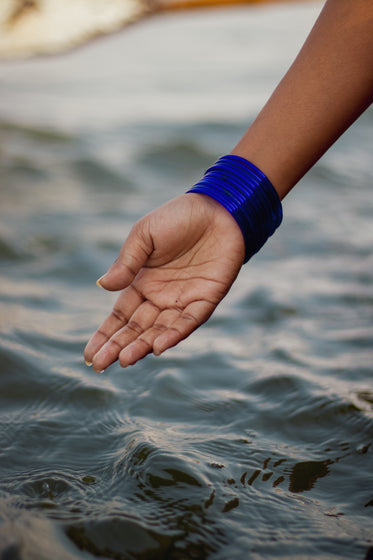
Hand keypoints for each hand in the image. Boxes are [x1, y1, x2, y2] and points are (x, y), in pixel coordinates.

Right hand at [84, 193, 244, 371]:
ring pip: (159, 330)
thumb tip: (102, 286)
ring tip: (124, 360)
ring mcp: (183, 300)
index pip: (120, 316)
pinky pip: (188, 321)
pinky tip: (159, 347)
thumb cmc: (178, 217)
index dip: (105, 335)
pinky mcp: (206, 299)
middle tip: (99, 366)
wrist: (219, 208)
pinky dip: (174, 334)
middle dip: (117, 347)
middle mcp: (161, 297)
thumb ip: (126, 263)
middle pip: (136, 328)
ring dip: (142, 346)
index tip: (89, 355)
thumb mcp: (144, 235)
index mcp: (142, 282)